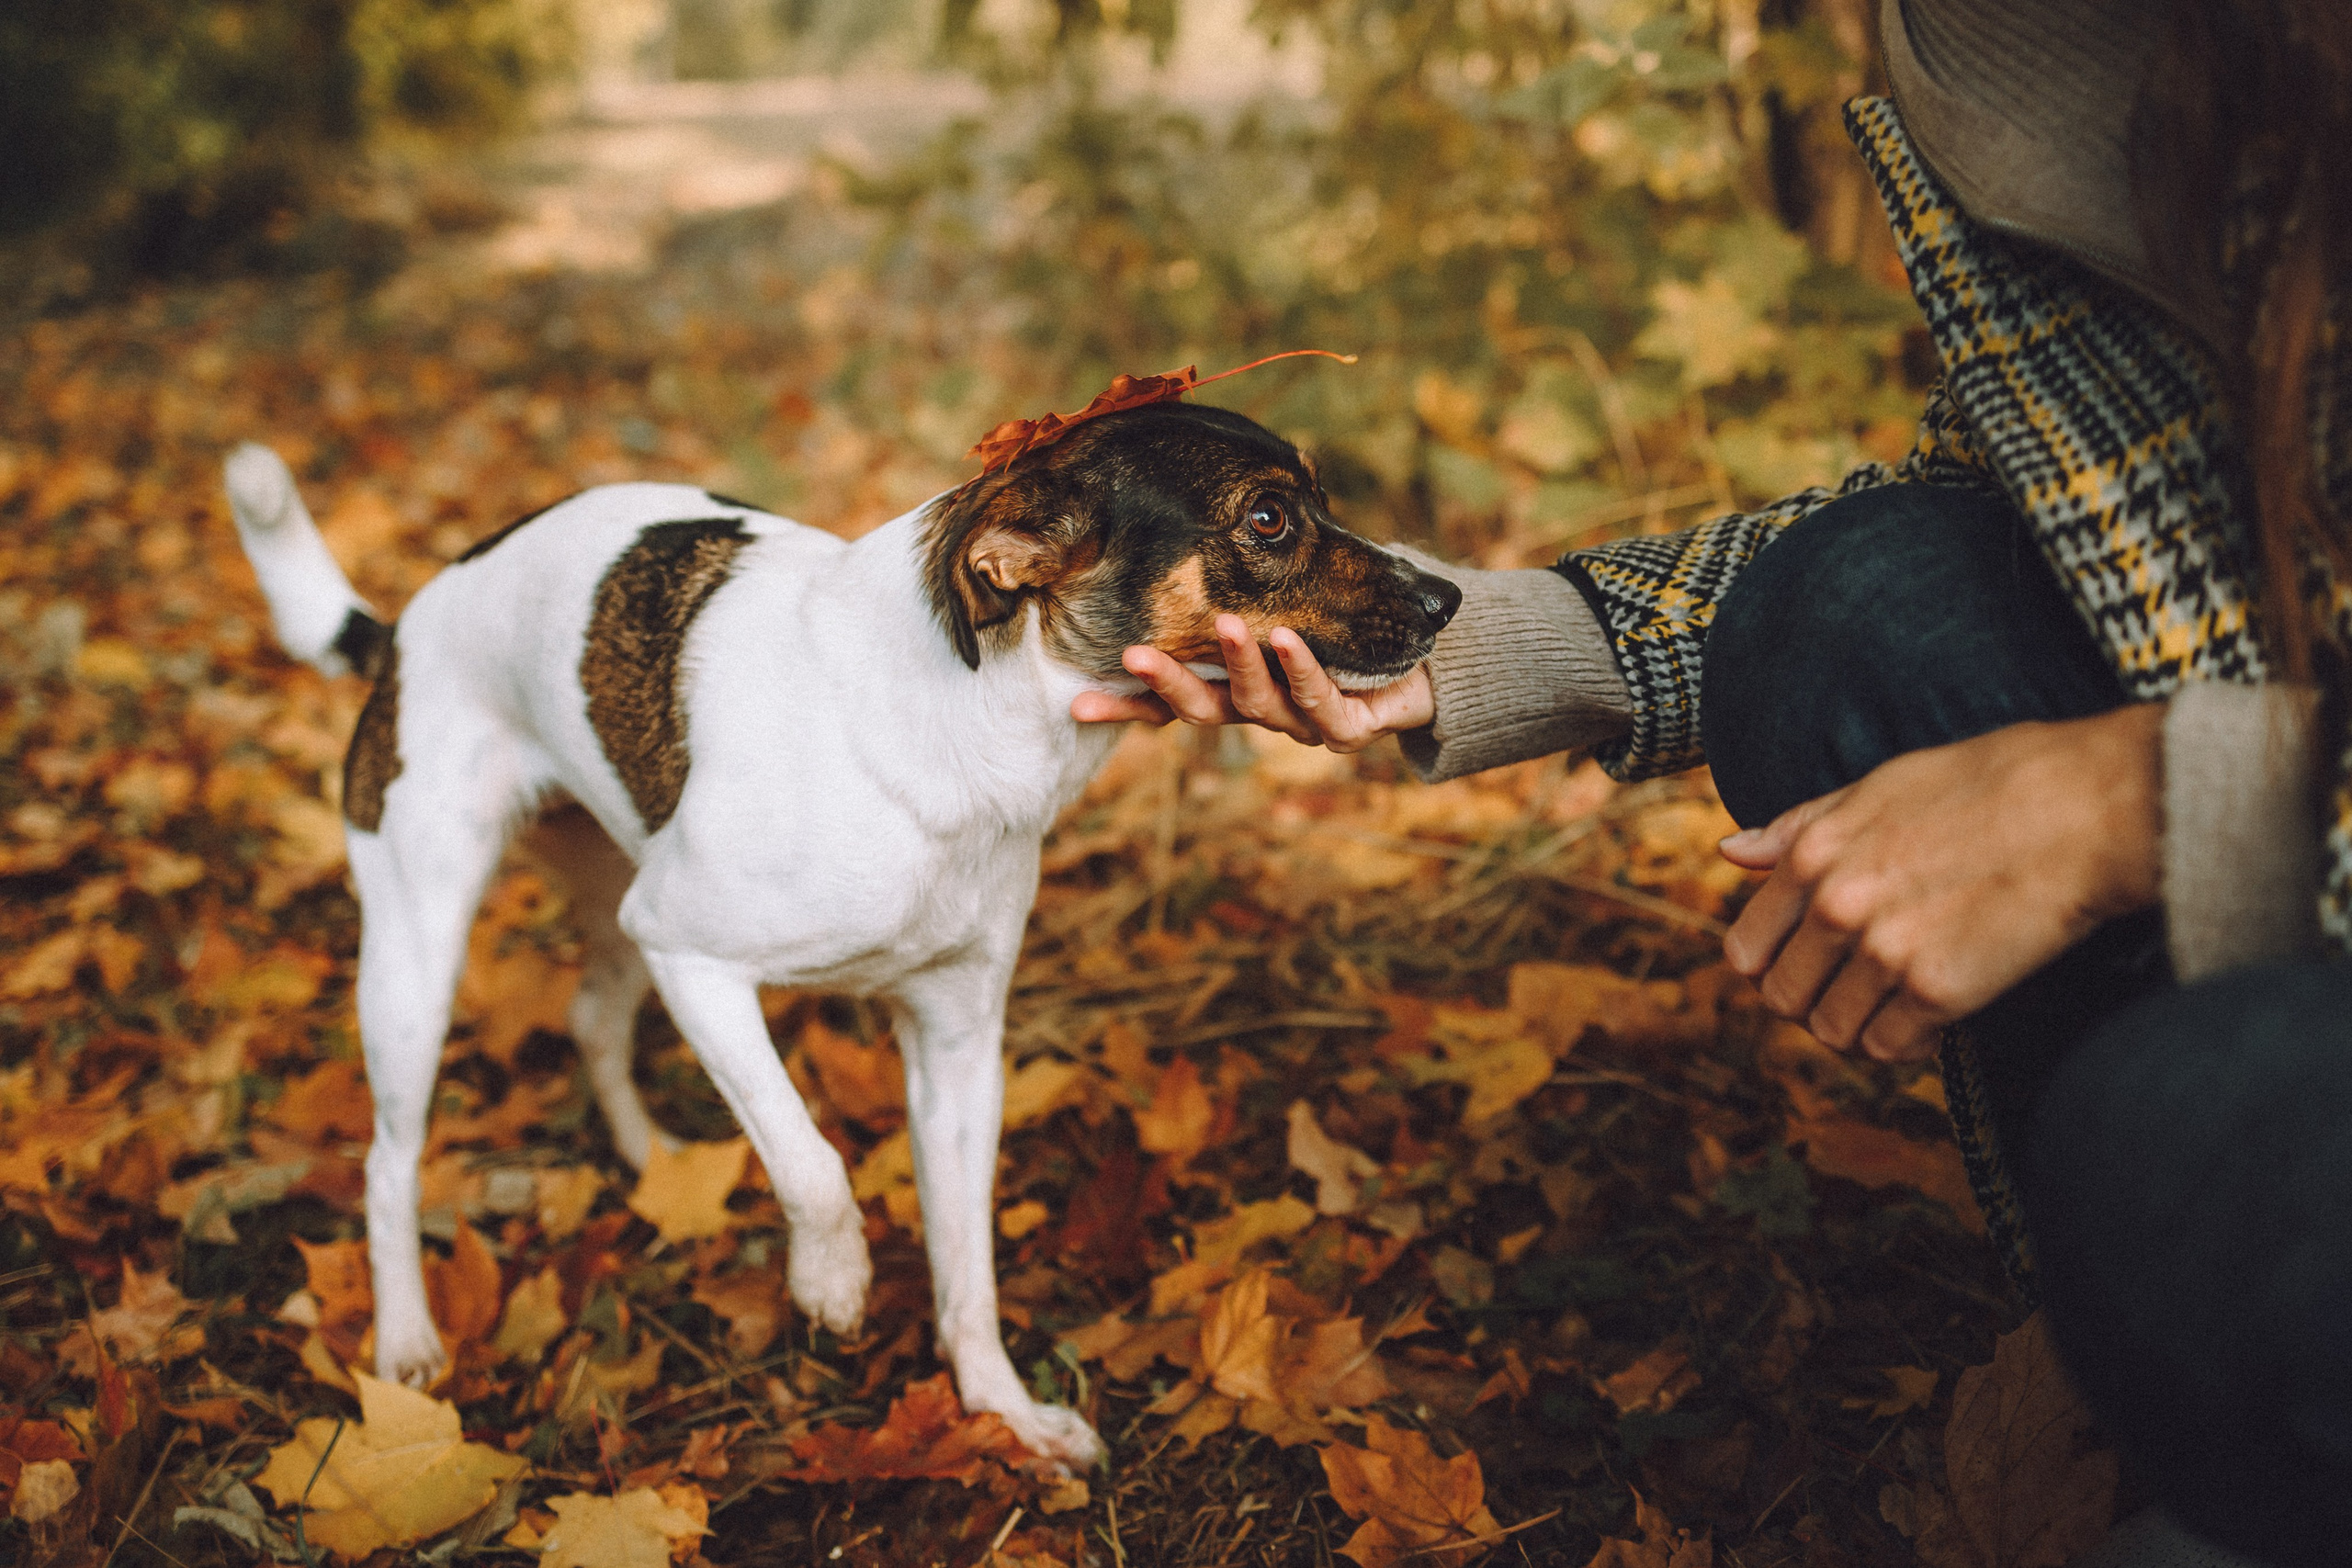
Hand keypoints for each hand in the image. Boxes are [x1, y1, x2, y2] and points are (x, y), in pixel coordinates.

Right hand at [1070, 613, 1433, 753]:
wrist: (1430, 663)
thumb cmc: (1352, 623)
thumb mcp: (1288, 598)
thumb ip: (1240, 584)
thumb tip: (1182, 521)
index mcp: (1235, 689)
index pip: (1168, 704)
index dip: (1124, 708)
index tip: (1077, 702)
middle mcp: (1261, 711)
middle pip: (1201, 711)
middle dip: (1166, 685)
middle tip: (1134, 657)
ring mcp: (1302, 725)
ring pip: (1258, 705)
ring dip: (1239, 663)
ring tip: (1227, 625)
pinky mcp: (1346, 729)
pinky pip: (1317, 700)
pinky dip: (1299, 667)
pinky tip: (1286, 638)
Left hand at [1718, 704, 2163, 1062]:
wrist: (2088, 807)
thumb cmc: (1990, 785)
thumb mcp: (1877, 786)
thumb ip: (1799, 826)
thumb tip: (1730, 850)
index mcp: (1812, 855)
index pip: (1746, 950)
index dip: (1773, 966)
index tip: (1808, 967)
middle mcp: (1836, 906)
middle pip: (1783, 1000)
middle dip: (1815, 1002)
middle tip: (1858, 991)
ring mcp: (1885, 953)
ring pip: (1833, 1032)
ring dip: (1860, 1028)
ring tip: (1898, 1003)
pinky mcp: (1941, 991)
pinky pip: (1893, 1048)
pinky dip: (1909, 1042)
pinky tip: (1936, 1013)